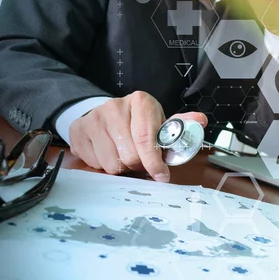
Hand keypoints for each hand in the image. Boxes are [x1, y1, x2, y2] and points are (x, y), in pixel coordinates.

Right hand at [69, 91, 206, 181]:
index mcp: (140, 102)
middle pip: (129, 156)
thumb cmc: (139, 122)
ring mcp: (93, 118)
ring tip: (124, 155)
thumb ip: (181, 124)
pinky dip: (103, 165)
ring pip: (111, 163)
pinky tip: (108, 153)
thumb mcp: (160, 121)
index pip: (146, 139)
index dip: (154, 163)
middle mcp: (114, 107)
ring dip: (121, 167)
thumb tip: (200, 120)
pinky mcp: (77, 131)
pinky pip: (94, 163)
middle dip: (138, 165)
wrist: (106, 112)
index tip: (161, 177)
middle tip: (139, 160)